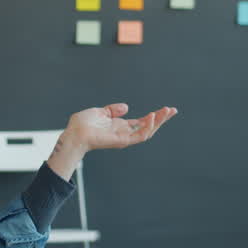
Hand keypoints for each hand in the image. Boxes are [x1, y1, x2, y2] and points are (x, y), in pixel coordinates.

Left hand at [46, 103, 177, 179]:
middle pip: (148, 127)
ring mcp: (124, 138)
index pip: (141, 122)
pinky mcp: (122, 141)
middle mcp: (124, 133)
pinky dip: (147, 127)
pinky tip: (152, 117)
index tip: (166, 109)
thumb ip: (113, 110)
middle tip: (173, 110)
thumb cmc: (82, 124)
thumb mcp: (100, 112)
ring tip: (166, 112)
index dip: (154, 116)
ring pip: (147, 132)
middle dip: (161, 119)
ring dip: (158, 122)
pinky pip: (138, 136)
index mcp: (120, 126)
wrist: (74, 133)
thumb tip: (126, 107)